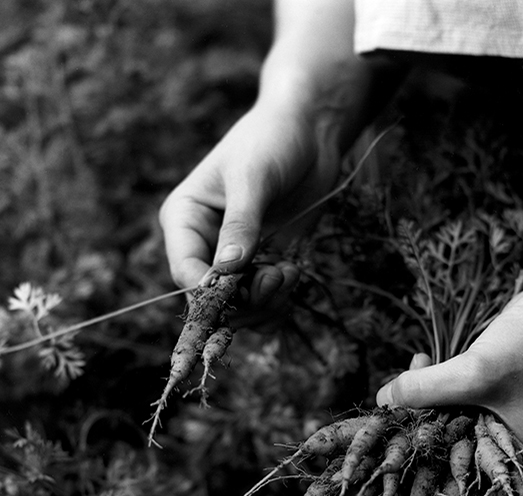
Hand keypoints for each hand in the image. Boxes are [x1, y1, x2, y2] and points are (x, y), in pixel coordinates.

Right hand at [158, 99, 342, 320]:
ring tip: (288, 273)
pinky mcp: (266, 264)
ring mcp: (237, 259)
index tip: (244, 290)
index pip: (186, 272)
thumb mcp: (252, 178)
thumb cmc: (271, 140)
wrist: (309, 132)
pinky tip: (294, 273)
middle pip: (214, 299)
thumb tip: (228, 269)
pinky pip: (267, 303)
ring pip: (242, 308)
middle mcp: (205, 245)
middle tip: (276, 278)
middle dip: (246, 300)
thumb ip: (241, 224)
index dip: (211, 291)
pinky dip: (281, 300)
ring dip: (268, 301)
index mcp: (185, 220)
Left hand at [376, 281, 522, 462]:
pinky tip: (424, 363)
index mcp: (521, 459)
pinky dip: (443, 385)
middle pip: (453, 446)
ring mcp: (510, 421)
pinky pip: (464, 400)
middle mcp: (516, 448)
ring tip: (412, 370)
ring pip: (454, 419)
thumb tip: (382, 400)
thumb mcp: (475, 371)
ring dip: (428, 398)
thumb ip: (426, 389)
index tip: (391, 433)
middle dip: (421, 422)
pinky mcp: (504, 396)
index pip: (458, 472)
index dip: (423, 455)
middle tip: (393, 399)